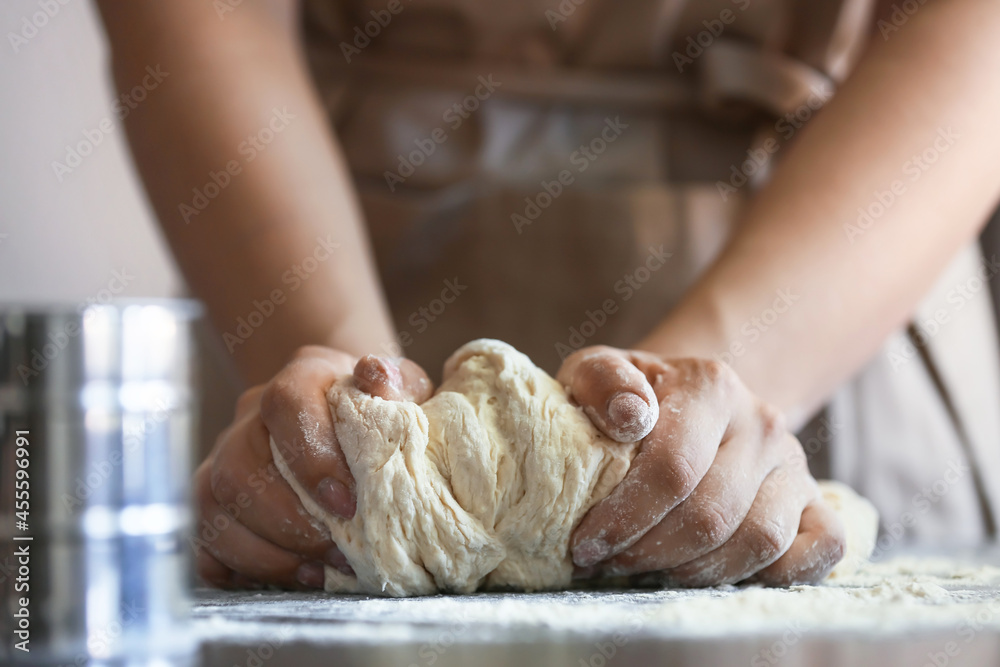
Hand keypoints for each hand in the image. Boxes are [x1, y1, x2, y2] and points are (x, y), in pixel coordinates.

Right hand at [193, 346, 432, 588]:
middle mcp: (249, 417)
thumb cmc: (376, 406)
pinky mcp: (214, 497)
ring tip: (318, 572)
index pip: (284, 405)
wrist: (342, 407)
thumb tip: (376, 376)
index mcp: (299, 379)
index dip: (310, 459)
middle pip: (238, 470)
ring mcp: (224, 456)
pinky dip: (239, 565)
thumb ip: (395, 381)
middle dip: (289, 524)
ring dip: (266, 551)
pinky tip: (285, 575)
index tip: (347, 503)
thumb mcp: (400, 385)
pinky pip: (204, 538)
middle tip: (338, 553)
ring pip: (213, 506)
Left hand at [560, 346, 844, 585]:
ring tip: (649, 568)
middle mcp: (762, 422)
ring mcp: (794, 463)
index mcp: (710, 385)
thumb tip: (629, 417)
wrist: (681, 401)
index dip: (624, 518)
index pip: (672, 469)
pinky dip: (776, 576)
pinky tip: (717, 574)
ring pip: (759, 541)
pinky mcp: (815, 500)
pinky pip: (822, 549)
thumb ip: (601, 382)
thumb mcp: (596, 374)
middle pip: (711, 515)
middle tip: (609, 561)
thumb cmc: (629, 399)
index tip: (585, 544)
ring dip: (696, 571)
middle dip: (649, 552)